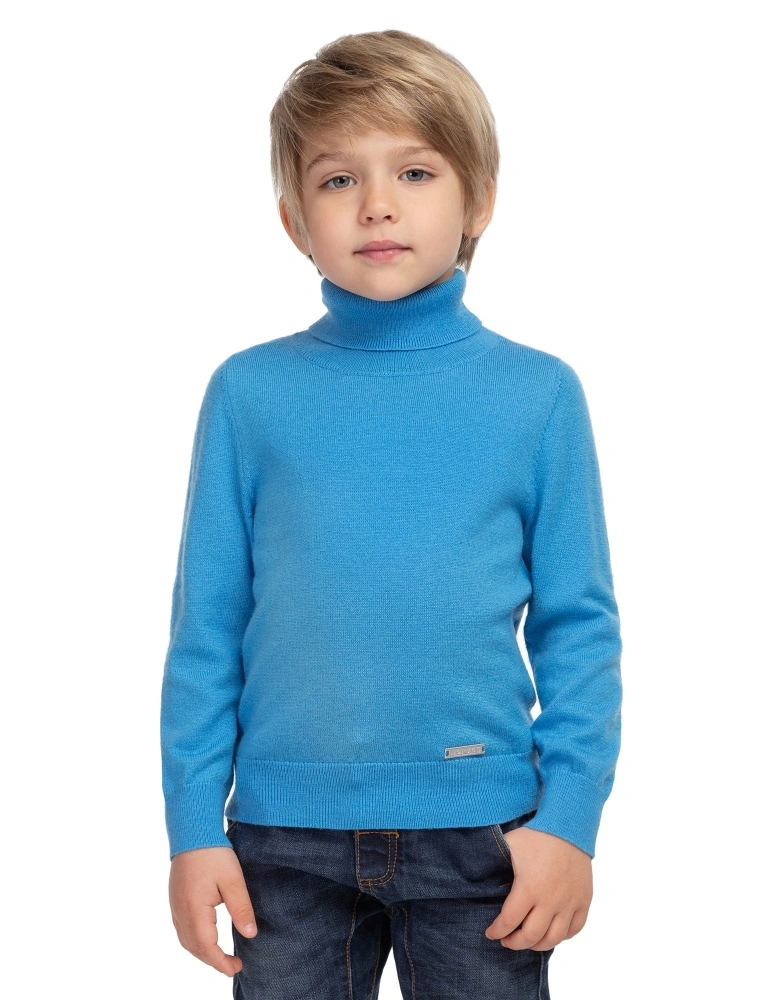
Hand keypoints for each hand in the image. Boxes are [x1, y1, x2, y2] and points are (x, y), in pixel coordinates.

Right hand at [168, 846, 257, 976]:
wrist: (192, 831)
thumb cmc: (214, 854)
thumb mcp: (233, 880)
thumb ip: (241, 908)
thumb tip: (251, 934)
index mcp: (195, 911)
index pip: (207, 948)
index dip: (221, 963)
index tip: (237, 968)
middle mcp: (181, 913)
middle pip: (194, 948)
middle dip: (212, 961)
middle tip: (232, 965)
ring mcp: (175, 906)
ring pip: (186, 940)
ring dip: (202, 952)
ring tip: (220, 956)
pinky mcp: (175, 899)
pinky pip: (182, 929)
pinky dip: (194, 940)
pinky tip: (205, 937)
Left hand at [484, 827, 591, 950]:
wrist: (567, 826)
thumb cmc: (535, 836)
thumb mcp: (508, 845)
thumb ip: (490, 862)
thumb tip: (469, 872)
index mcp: (529, 887)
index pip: (509, 921)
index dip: (497, 931)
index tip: (490, 933)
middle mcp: (551, 900)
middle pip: (531, 936)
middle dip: (514, 943)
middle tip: (506, 940)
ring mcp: (570, 902)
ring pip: (554, 939)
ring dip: (537, 944)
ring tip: (527, 939)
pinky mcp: (584, 900)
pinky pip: (574, 929)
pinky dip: (561, 936)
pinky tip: (550, 931)